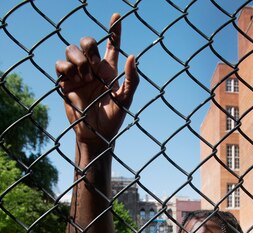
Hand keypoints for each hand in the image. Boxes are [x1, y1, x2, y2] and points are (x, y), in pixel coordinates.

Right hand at [55, 13, 137, 146]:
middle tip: (93, 65)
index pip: (111, 45)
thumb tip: (132, 56)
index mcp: (108, 70)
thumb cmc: (113, 119)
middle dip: (88, 46)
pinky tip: (74, 79)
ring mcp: (77, 74)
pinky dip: (66, 68)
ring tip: (85, 77)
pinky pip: (60, 65)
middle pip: (86, 41)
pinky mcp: (65, 83)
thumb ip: (132, 80)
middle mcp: (92, 69)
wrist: (97, 135)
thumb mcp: (126, 100)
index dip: (114, 29)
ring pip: (71, 50)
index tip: (116, 16)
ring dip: (78, 59)